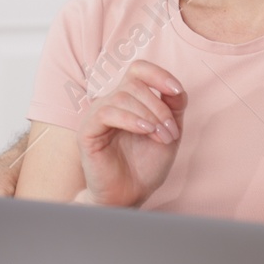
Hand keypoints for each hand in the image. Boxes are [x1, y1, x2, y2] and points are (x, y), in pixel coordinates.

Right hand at [77, 61, 185, 208]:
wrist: (130, 195)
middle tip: (170, 132)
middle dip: (159, 107)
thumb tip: (176, 88)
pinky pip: (106, 112)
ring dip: (149, 115)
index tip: (176, 91)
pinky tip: (145, 131)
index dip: (158, 74)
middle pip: (135, 83)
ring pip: (122, 96)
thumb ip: (174, 108)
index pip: (139, 69)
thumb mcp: (169, 132)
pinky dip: (130, 119)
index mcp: (129, 99)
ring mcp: (97, 115)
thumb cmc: (146, 165)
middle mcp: (111, 102)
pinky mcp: (87, 131)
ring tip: (160, 136)